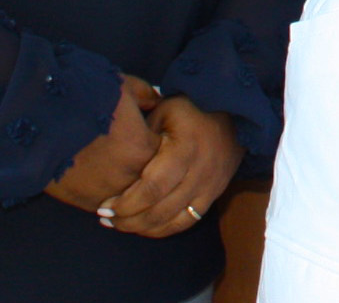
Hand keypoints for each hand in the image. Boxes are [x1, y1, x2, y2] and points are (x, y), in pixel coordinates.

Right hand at [43, 76, 161, 213]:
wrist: (31, 116)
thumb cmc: (78, 95)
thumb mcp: (120, 86)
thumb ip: (145, 95)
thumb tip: (158, 101)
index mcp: (142, 146)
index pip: (168, 153)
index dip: (159, 142)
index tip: (150, 134)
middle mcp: (129, 175)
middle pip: (152, 178)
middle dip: (149, 168)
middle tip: (135, 156)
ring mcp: (107, 192)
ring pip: (132, 197)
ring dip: (131, 187)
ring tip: (118, 171)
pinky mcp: (85, 202)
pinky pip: (109, 205)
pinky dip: (110, 197)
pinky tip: (102, 181)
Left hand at [101, 95, 244, 237]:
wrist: (234, 112)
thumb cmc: (190, 108)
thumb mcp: (163, 110)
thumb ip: (141, 134)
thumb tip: (113, 159)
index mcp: (184, 150)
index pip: (152, 188)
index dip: (126, 203)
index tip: (104, 206)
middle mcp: (200, 172)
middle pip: (161, 210)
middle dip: (129, 220)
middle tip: (106, 219)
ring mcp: (211, 186)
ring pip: (175, 221)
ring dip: (145, 228)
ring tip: (121, 225)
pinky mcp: (215, 193)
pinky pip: (189, 221)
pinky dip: (165, 229)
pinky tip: (147, 227)